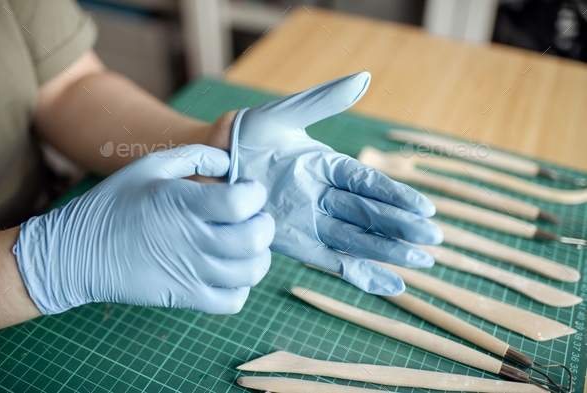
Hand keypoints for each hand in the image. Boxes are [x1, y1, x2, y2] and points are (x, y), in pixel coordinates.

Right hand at [14, 145, 274, 314]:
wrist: (77, 254)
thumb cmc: (114, 204)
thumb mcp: (149, 166)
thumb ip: (194, 156)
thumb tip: (230, 162)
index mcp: (182, 203)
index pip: (241, 202)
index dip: (255, 194)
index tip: (249, 191)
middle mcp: (191, 239)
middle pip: (254, 238)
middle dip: (265, 224)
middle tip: (255, 218)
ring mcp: (190, 273)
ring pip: (250, 272)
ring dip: (259, 256)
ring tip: (246, 245)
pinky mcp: (185, 298)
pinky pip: (232, 301)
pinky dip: (242, 287)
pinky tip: (230, 271)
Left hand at [228, 72, 442, 295]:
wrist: (211, 163)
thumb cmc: (247, 135)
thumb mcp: (282, 115)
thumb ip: (322, 102)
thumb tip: (365, 79)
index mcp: (327, 164)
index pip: (369, 183)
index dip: (396, 195)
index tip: (425, 208)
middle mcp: (325, 195)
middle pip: (369, 214)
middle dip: (401, 227)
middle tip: (433, 240)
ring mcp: (311, 220)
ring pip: (357, 239)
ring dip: (388, 251)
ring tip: (421, 262)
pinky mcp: (295, 242)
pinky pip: (330, 259)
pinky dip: (358, 272)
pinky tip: (388, 283)